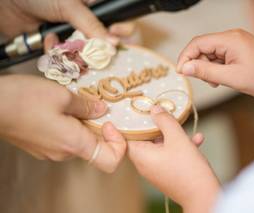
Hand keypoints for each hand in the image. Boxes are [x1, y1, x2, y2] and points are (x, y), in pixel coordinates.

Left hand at [0, 0, 135, 46]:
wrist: (7, 4)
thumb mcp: (69, 5)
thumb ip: (91, 24)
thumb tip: (113, 44)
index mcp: (95, 9)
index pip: (120, 21)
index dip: (123, 31)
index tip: (116, 38)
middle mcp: (88, 25)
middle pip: (105, 45)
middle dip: (97, 51)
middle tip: (88, 51)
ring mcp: (74, 38)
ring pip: (87, 56)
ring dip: (75, 54)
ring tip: (59, 42)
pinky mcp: (61, 49)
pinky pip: (68, 61)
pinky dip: (58, 56)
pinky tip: (48, 43)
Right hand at [0, 75, 125, 172]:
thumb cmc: (25, 99)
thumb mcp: (62, 96)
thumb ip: (87, 106)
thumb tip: (101, 110)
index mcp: (75, 144)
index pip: (110, 161)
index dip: (118, 145)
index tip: (110, 123)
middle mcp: (64, 153)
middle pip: (95, 148)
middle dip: (99, 127)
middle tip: (94, 106)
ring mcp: (51, 152)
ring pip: (79, 141)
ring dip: (83, 124)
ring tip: (74, 104)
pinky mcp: (42, 147)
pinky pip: (65, 139)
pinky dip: (70, 126)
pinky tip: (60, 109)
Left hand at [128, 106, 219, 212]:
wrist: (203, 196)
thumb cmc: (188, 168)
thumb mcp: (177, 138)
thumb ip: (164, 121)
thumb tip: (154, 109)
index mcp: (141, 155)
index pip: (128, 135)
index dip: (132, 121)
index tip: (138, 109)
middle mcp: (145, 164)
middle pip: (145, 138)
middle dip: (157, 125)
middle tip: (164, 112)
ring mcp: (156, 169)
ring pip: (160, 145)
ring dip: (173, 135)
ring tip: (184, 125)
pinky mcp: (167, 173)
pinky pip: (170, 155)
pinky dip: (180, 146)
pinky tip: (198, 138)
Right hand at [177, 29, 253, 105]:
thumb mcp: (231, 78)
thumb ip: (205, 72)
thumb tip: (185, 67)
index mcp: (231, 39)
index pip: (198, 43)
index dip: (185, 57)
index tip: (181, 71)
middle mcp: (232, 37)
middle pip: (203, 47)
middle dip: (198, 64)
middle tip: (203, 80)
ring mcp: (236, 42)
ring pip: (210, 52)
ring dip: (208, 67)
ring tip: (217, 81)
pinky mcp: (238, 49)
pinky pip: (220, 56)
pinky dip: (216, 67)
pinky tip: (222, 78)